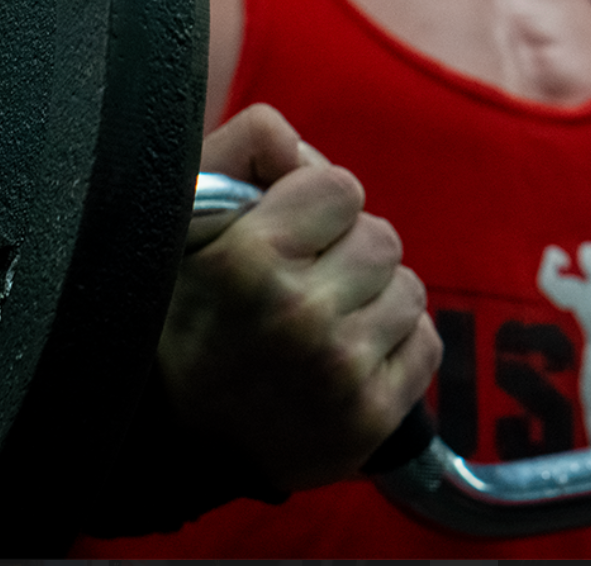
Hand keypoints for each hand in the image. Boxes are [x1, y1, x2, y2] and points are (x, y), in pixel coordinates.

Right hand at [156, 103, 441, 491]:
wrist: (164, 443)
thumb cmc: (180, 312)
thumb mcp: (186, 212)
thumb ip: (245, 148)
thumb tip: (302, 147)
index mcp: (248, 259)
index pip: (341, 186)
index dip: (315, 204)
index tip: (286, 233)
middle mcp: (298, 316)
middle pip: (381, 237)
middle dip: (346, 250)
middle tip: (303, 282)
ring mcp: (338, 374)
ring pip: (408, 289)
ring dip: (372, 298)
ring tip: (322, 322)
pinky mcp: (369, 421)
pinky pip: (425, 342)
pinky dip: (394, 345)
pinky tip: (345, 357)